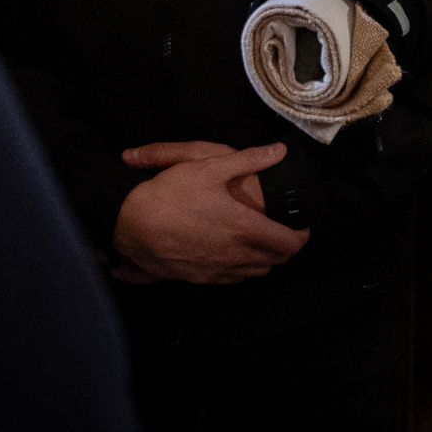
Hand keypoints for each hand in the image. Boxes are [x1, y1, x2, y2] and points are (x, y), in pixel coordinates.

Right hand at [112, 142, 308, 284]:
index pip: (289, 244)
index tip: (302, 227)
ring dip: (262, 260)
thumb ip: (249, 159)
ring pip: (253, 274)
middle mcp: (235, 255)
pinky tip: (230, 254)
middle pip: (274, 262)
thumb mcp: (208, 166)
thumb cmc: (169, 194)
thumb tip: (279, 150)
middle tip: (283, 232)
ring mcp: (216, 271)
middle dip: (284, 249)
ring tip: (259, 243)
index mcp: (244, 229)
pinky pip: (229, 281)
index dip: (302, 237)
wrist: (128, 225)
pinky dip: (238, 270)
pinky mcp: (198, 279)